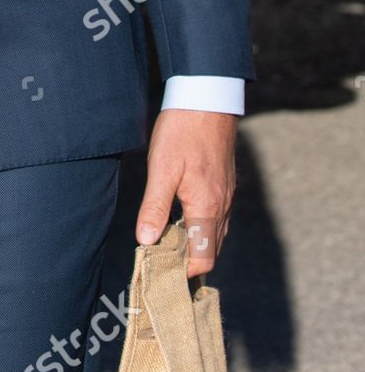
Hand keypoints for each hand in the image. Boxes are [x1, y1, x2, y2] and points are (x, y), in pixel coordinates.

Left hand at [136, 109, 236, 277]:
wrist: (207, 97)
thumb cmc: (182, 130)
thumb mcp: (162, 167)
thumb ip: (155, 206)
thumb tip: (146, 241)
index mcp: (207, 206)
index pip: (203, 257)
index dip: (185, 271)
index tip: (162, 273)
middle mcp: (222, 205)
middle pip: (211, 249)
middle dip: (189, 261)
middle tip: (161, 263)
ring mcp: (226, 194)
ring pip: (215, 233)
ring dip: (195, 243)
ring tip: (167, 245)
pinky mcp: (224, 182)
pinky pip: (216, 216)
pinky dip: (201, 226)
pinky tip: (182, 218)